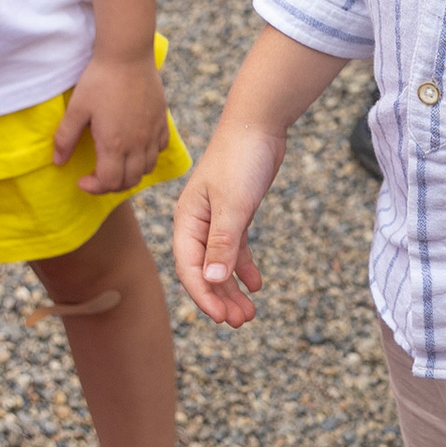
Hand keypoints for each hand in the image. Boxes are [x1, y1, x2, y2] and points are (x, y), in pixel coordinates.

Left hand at [55, 51, 169, 195]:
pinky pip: (160, 149)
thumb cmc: (100, 80)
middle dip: (111, 185)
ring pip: (147, 168)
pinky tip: (136, 146)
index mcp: (114, 144)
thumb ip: (66, 138)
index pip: (109, 182)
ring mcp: (152, 133)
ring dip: (131, 173)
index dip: (94, 187)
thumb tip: (58, 161)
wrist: (127, 55)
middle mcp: (137, 143)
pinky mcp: (161, 121)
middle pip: (130, 180)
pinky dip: (148, 156)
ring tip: (116, 164)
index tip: (82, 180)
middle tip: (97, 176)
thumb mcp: (76, 109)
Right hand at [170, 120, 285, 326]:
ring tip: (249, 313)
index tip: (222, 318)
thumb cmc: (240, 159)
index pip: (190, 268)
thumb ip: (223, 243)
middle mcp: (197, 223)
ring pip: (221, 263)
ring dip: (232, 288)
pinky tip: (256, 284)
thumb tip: (212, 280)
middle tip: (240, 322)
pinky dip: (244, 267)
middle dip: (220, 298)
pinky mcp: (236, 213)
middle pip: (204, 271)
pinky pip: (236, 248)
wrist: (258, 124)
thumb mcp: (234, 205)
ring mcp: (216, 219)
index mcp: (187, 221)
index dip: (204, 296)